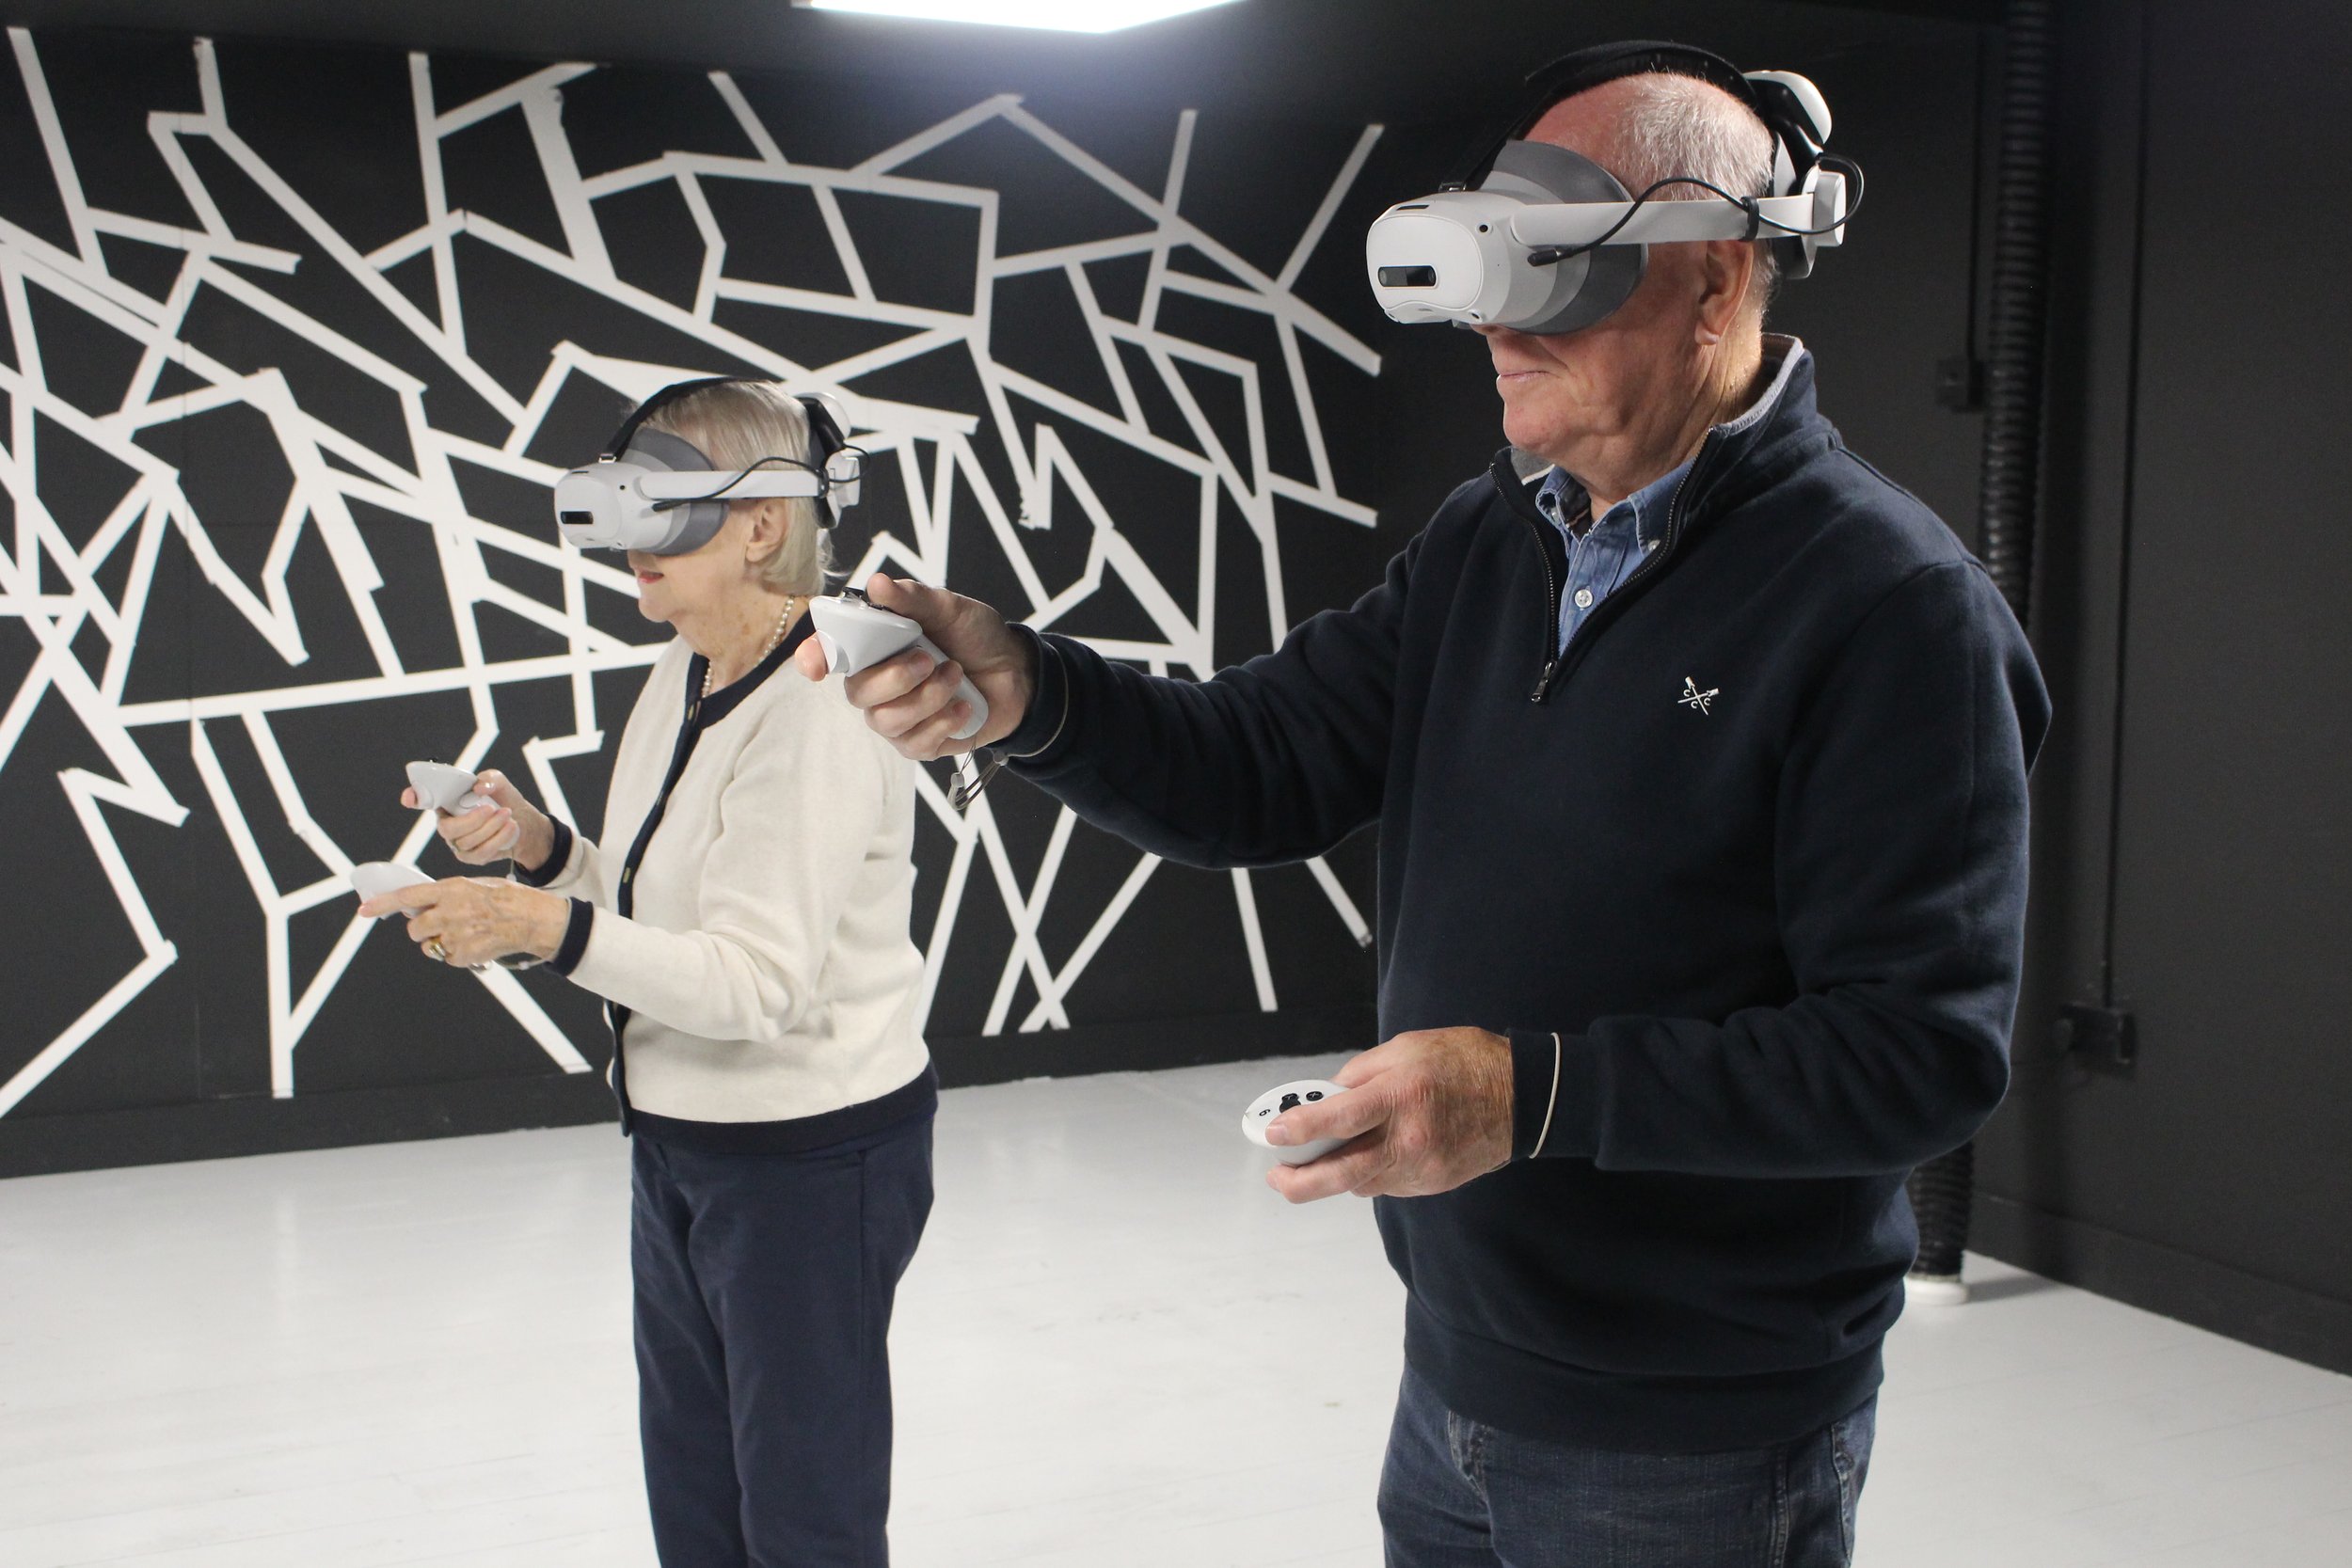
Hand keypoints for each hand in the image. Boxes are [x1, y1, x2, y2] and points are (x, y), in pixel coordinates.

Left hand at [359, 877, 569, 967]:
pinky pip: (449, 958)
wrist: (532, 919)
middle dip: (422, 930)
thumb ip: (447, 894)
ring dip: (440, 943)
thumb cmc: (506, 898)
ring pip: (430, 946)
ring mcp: (455, 934)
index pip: (407, 897)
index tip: (363, 910)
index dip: (382, 904)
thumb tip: (423, 904)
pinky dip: (459, 954)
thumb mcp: (474, 886)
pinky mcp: (463, 954)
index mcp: (450, 889)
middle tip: (439, 926)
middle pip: (415, 928)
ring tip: (465, 934)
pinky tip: (477, 943)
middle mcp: (448, 911)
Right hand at [402, 768, 553, 870]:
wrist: (522, 820)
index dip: (414, 798)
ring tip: (507, 813)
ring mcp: (458, 843)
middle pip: (446, 829)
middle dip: (471, 820)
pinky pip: (481, 852)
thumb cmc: (502, 799)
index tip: (409, 798)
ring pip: (467, 841)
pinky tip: (510, 826)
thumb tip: (479, 787)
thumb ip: (490, 778)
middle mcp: (447, 824)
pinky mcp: (472, 857)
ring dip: (491, 827)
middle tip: (490, 808)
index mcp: (446, 802)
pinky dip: (499, 838)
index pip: (422, 800)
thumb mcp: (498, 782)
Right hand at [791, 572, 1034, 758]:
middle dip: (895, 678)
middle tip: (929, 659)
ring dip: (927, 698)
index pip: (829, 653)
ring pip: (886, 721)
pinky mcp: (918, 742)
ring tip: (955, 675)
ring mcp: (896, 716)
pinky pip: (913, 744)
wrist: (1015, 670)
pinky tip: (963, 706)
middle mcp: (877, 683)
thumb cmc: (975, 636)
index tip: (816, 667)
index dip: (815, 658)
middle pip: (857, 693)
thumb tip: (878, 584)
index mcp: (874, 645)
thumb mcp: (950, 608)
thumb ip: (914, 599)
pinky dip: (942, 723)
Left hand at [1264, 1027, 1515, 1201]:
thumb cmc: (1463, 1062)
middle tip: (1278, 1175)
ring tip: (1320, 1156)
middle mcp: (1410, 1139)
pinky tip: (1369, 1152)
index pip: (1340, 1120)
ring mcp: (1422, 1168)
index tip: (1273, 1135)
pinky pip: (1386, 1184)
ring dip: (1334, 1174)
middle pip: (1342, 1175)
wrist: (1522, 1096)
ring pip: (1361, 1184)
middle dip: (1298, 1182)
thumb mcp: (1405, 1048)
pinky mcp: (1432, 1183)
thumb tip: (1327, 1099)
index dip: (1301, 1130)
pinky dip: (1368, 1172)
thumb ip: (1361, 1074)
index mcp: (1401, 1096)